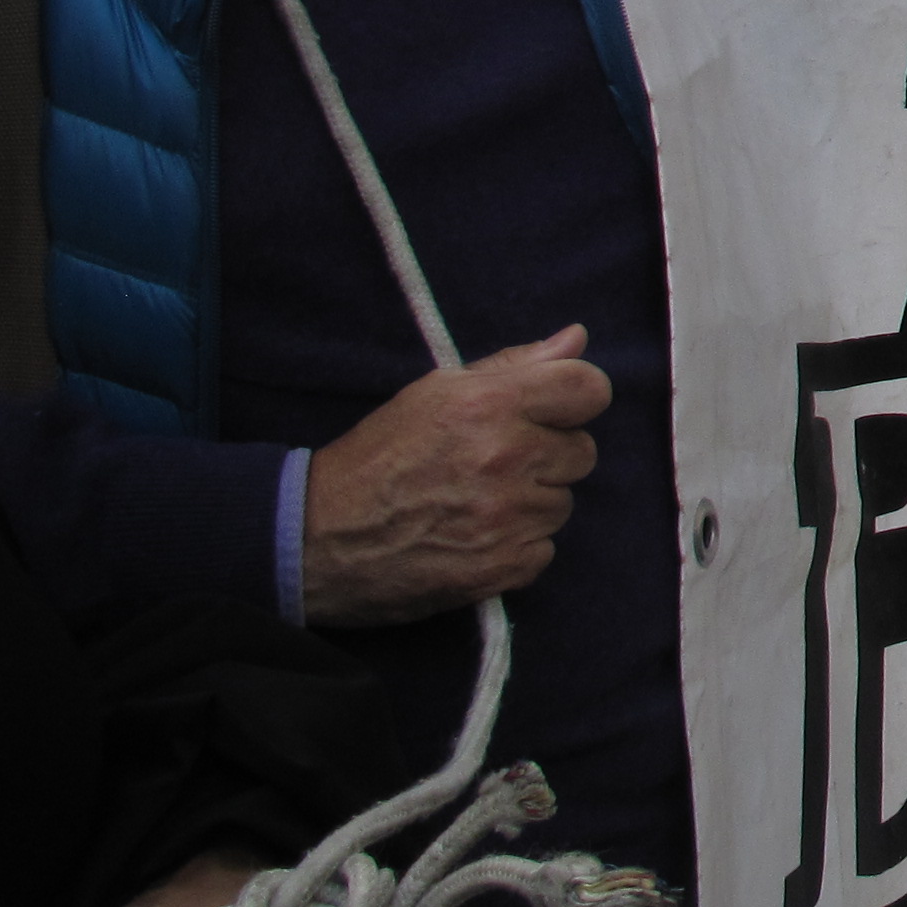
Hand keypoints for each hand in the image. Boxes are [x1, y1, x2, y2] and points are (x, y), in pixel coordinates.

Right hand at [301, 328, 610, 625]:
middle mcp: (505, 458)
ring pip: (562, 503)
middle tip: (494, 462)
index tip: (549, 412)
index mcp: (490, 405)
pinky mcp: (500, 568)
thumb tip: (577, 337)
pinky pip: (544, 550)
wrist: (317, 537)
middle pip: (582, 451)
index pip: (590, 389)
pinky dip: (516, 547)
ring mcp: (506, 518)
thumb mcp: (435, 391)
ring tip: (475, 502)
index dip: (574, 399)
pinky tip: (474, 537)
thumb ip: (514, 364)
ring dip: (530, 503)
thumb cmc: (377, 456)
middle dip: (547, 454)